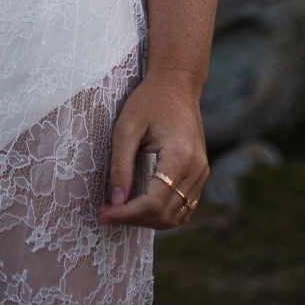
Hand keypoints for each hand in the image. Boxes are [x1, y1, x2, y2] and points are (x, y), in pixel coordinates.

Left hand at [97, 71, 208, 230]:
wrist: (176, 84)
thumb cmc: (149, 100)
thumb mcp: (126, 127)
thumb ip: (121, 165)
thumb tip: (116, 201)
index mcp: (180, 157)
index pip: (154, 202)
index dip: (127, 213)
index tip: (103, 213)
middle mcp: (197, 169)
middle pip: (165, 214)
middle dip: (133, 219)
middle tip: (105, 212)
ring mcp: (201, 173)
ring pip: (176, 216)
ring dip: (147, 220)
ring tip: (120, 211)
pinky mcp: (200, 174)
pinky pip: (183, 207)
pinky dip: (162, 214)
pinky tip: (139, 206)